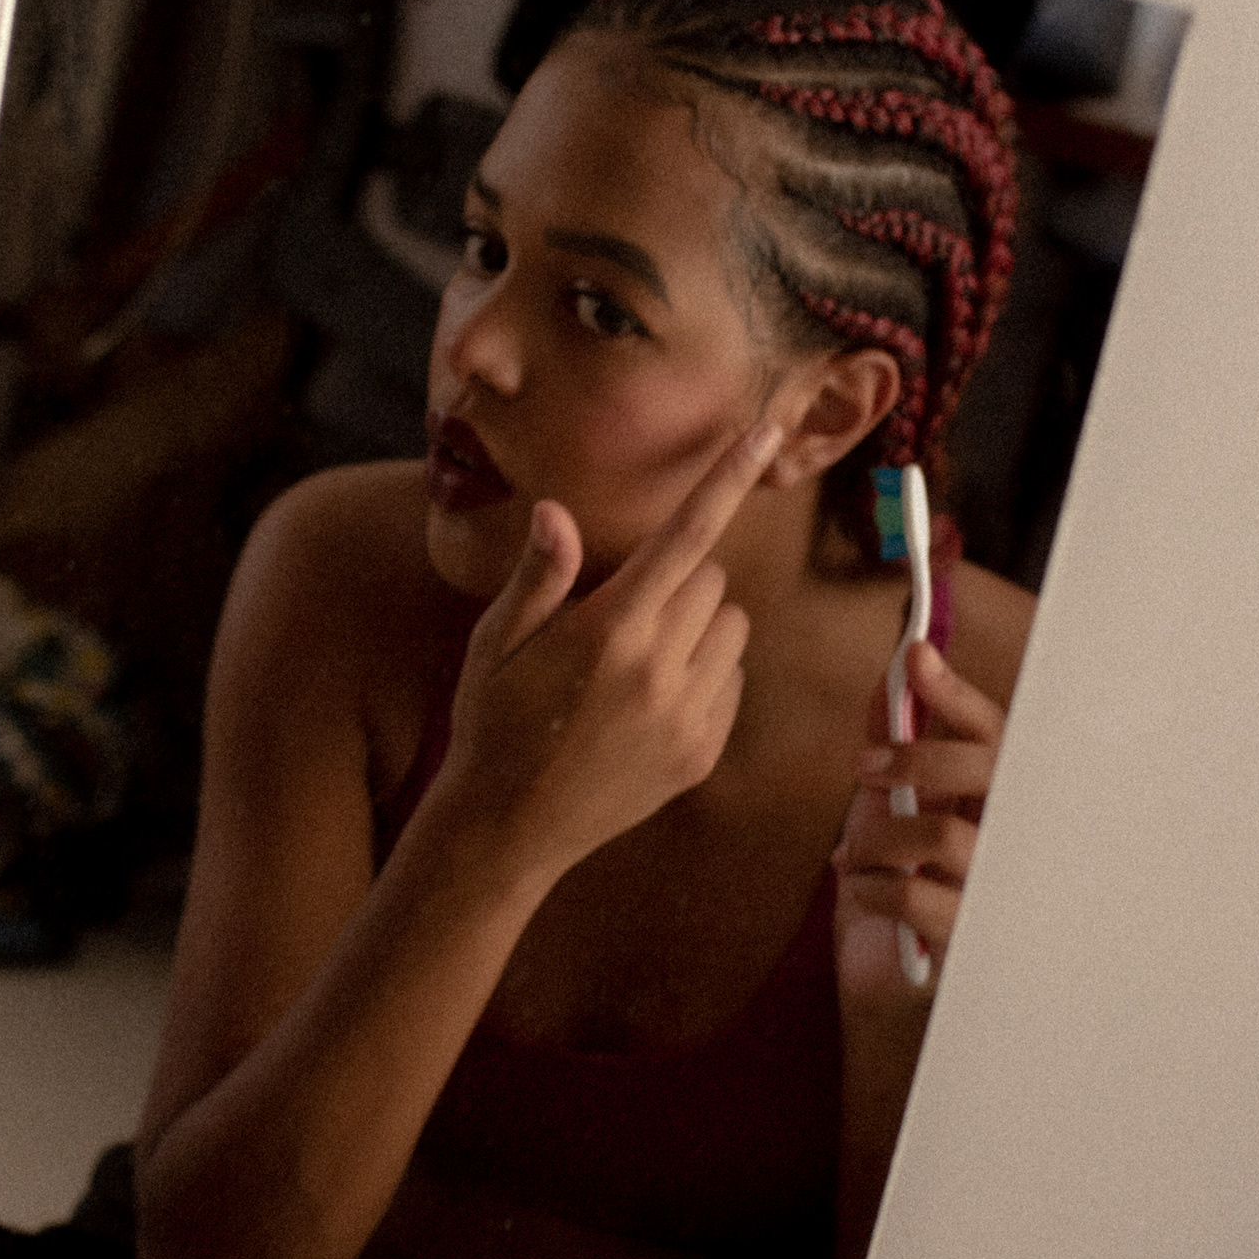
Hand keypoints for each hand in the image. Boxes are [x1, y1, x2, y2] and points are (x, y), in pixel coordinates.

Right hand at [435, 418, 778, 882]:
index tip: (767, 430)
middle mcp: (661, 670)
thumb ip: (540, 576)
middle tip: (620, 614)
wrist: (506, 828)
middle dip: (677, 579)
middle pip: (712, 578)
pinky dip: (705, 676)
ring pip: (733, 627)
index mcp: (611, 629)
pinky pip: (734, 681)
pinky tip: (648, 702)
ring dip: (698, 625)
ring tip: (637, 658)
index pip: (686, 536)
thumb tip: (556, 512)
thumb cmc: (492, 721)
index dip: (730, 477)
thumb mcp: (497, 641)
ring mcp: (689, 717)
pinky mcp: (703, 753)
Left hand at [834, 636, 1004, 1011]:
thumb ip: (891, 749)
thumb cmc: (893, 885)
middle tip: (863, 766)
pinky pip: (919, 893)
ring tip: (849, 854)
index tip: (913, 657)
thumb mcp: (883, 810)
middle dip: (918, 755)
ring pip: (944, 833)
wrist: (882, 975)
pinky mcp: (970, 938)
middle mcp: (1009, 836)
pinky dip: (871, 885)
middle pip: (986, 770)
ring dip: (877, 835)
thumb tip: (886, 684)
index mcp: (992, 797)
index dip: (956, 692)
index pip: (994, 733)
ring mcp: (996, 887)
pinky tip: (859, 890)